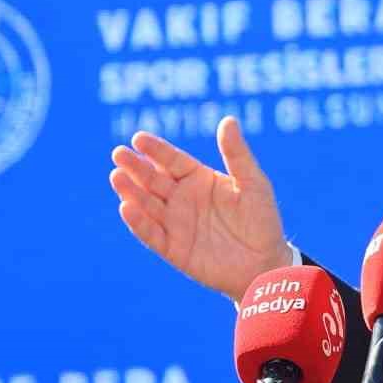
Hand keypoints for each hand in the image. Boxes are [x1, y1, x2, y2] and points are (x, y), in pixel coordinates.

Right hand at [109, 116, 292, 300]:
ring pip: (147, 205)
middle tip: (119, 153)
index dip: (156, 150)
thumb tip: (228, 120)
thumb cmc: (262, 219)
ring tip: (117, 176)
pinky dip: (138, 222)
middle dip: (135, 167)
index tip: (138, 138)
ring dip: (131, 191)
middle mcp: (183, 199)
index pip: (173, 160)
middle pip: (153, 180)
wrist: (265, 262)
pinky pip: (151, 234)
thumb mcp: (253, 182)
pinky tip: (127, 207)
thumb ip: (237, 154)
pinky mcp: (172, 249)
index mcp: (200, 179)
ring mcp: (176, 224)